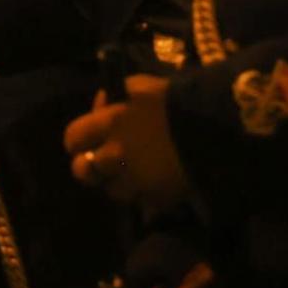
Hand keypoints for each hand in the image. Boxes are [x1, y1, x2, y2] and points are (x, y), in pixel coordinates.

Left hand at [63, 75, 188, 212]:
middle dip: (91, 166)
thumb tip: (100, 104)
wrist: (214, 128)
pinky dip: (148, 193)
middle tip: (104, 161)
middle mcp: (114, 156)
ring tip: (137, 172)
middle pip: (84, 172)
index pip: (72, 138)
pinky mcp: (156, 199)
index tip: (87, 140)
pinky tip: (160, 180)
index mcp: (107, 125)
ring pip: (113, 190)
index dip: (78, 140)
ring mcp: (134, 181)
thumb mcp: (141, 86)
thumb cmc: (175, 100)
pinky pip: (144, 200)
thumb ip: (115, 97)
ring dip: (120, 182)